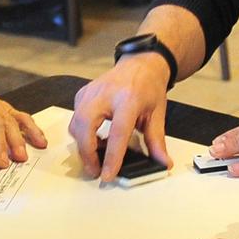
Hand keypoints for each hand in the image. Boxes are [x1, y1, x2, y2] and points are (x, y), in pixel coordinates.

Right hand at [69, 55, 171, 181]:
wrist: (140, 63)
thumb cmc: (148, 86)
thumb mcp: (157, 113)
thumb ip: (156, 141)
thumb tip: (162, 163)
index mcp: (128, 99)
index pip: (117, 132)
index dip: (112, 157)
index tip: (108, 175)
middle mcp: (105, 94)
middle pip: (86, 127)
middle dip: (87, 153)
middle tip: (95, 170)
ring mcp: (90, 92)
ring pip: (76, 124)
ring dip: (83, 145)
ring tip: (98, 155)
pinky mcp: (82, 94)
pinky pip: (75, 118)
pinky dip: (82, 133)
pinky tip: (96, 138)